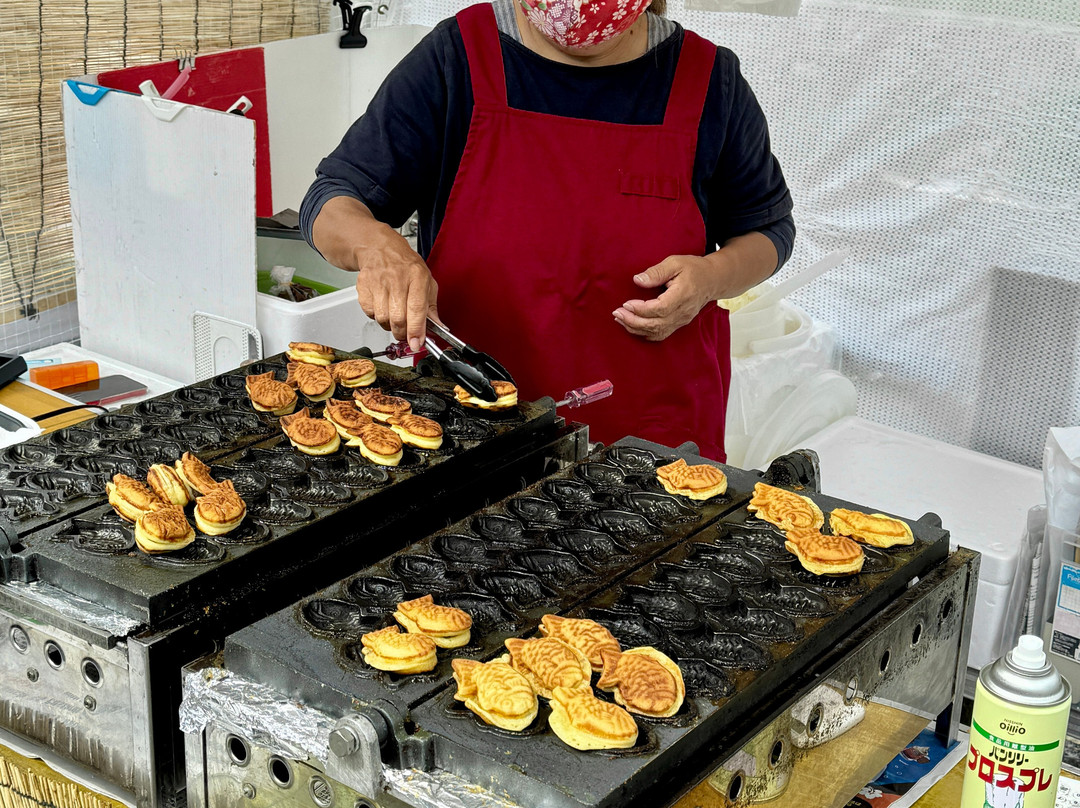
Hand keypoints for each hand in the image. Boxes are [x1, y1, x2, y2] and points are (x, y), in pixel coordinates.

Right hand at [354, 227, 438, 351]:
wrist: (379, 249)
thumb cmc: (405, 265)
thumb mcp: (426, 281)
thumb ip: (431, 306)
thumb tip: (438, 327)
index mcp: (417, 276)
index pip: (416, 309)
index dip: (417, 330)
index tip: (417, 343)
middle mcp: (397, 278)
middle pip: (398, 318)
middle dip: (403, 333)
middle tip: (406, 334)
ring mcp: (378, 282)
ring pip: (382, 318)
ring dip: (390, 326)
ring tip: (395, 318)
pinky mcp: (363, 286)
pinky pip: (370, 313)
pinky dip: (377, 316)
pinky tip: (383, 307)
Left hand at [612, 255, 721, 341]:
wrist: (713, 280)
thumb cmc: (694, 269)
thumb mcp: (675, 263)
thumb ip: (656, 272)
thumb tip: (637, 280)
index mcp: (682, 295)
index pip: (660, 309)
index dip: (641, 309)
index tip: (625, 303)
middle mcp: (683, 312)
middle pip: (656, 325)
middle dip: (633, 321)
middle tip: (616, 313)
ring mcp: (681, 320)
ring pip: (656, 332)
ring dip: (636, 328)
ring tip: (620, 319)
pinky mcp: (679, 323)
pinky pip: (661, 334)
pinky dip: (645, 333)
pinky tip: (632, 326)